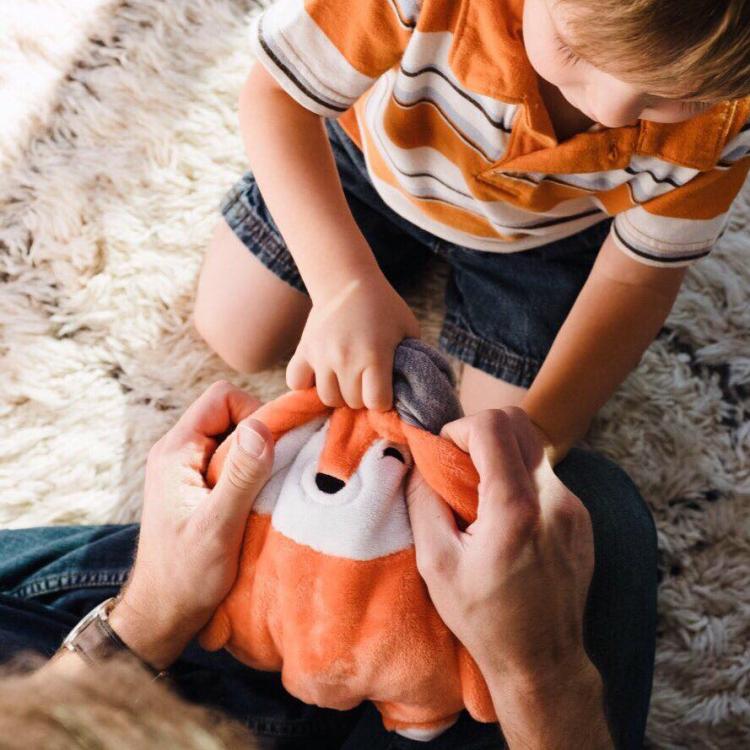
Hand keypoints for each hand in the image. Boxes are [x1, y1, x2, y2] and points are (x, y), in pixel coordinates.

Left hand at [108, 381, 274, 669]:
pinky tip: (257, 503)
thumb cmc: (186, 575)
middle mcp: (178, 452)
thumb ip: (241, 475)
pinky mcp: (196, 486)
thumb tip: (264, 426)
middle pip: (230, 414)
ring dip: (256, 459)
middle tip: (272, 476)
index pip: (222, 398)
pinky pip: (231, 461)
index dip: (254, 414)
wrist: (162, 613)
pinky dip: (250, 475)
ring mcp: (186, 469)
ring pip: (233, 438)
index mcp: (176, 451)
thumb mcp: (218, 526)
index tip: (272, 450)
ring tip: (264, 493)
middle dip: (259, 438)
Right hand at [286, 273, 419, 409]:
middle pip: (352, 402)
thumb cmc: (383, 305)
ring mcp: (321, 356)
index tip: (385, 390)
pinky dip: (306, 384)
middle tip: (366, 381)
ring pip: (328, 398)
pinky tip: (320, 376)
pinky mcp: (303, 350)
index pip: (376, 402)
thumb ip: (413, 359)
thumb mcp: (407, 328)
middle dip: (362, 396)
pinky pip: (296, 382)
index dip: (383, 401)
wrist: (346, 281)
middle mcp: (345, 359)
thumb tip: (411, 387)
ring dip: (339, 394)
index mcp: (374, 355)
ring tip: (347, 379)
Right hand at [406, 407, 594, 683]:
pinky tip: (505, 518)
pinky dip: (520, 480)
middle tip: (460, 464)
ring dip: (501, 455)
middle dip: (481, 431)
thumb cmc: (485, 618)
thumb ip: (422, 502)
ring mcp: (573, 508)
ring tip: (480, 496)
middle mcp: (553, 499)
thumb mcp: (436, 564)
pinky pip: (546, 477)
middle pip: (519, 423)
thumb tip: (416, 464)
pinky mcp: (581, 518)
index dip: (460, 428)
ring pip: (533, 448)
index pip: (493, 425)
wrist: (542, 661)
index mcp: (515, 508)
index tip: (445, 454)